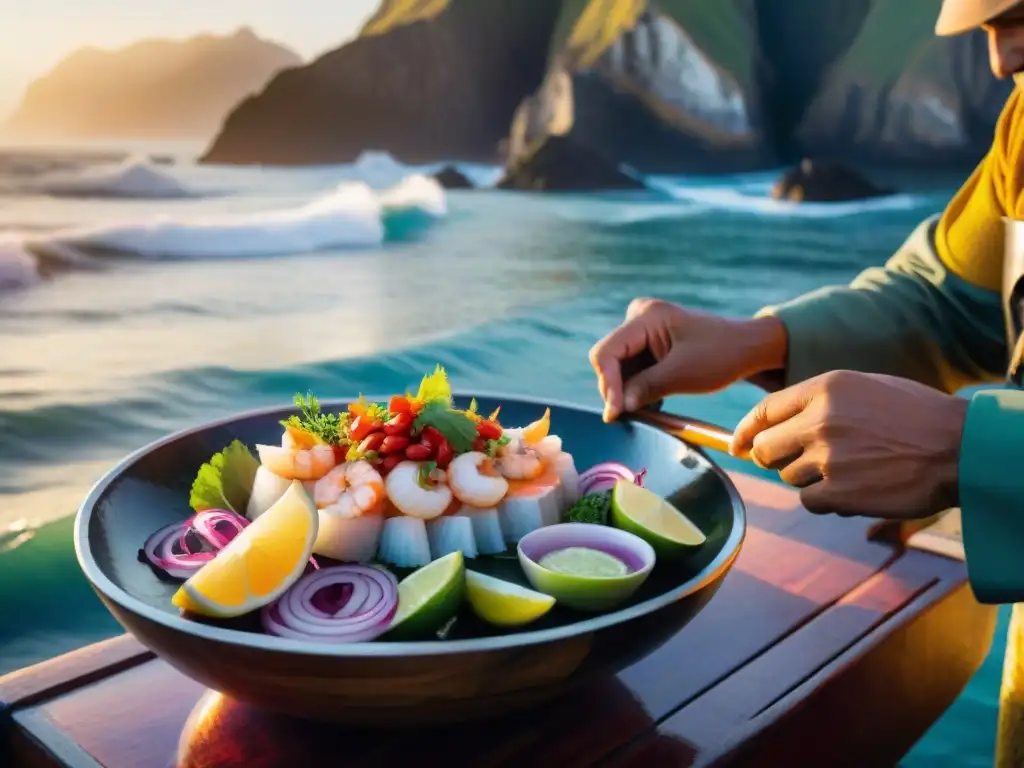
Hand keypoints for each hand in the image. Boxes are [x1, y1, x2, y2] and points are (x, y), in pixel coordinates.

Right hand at [589, 298, 787, 421]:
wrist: (747, 348)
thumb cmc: (721, 355)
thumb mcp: (682, 374)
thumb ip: (645, 388)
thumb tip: (615, 409)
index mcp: (646, 317)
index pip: (607, 353)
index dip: (608, 384)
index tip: (615, 414)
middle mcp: (639, 319)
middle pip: (610, 360)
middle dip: (617, 389)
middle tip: (626, 418)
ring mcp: (643, 332)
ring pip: (620, 369)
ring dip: (628, 392)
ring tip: (643, 412)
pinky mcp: (649, 346)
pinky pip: (633, 370)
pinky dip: (639, 389)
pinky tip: (652, 404)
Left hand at [730, 370, 968, 518]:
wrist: (960, 448)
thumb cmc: (916, 415)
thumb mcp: (865, 388)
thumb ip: (819, 402)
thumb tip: (777, 426)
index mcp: (824, 387)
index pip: (765, 411)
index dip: (745, 431)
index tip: (737, 445)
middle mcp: (819, 419)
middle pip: (766, 449)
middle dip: (776, 459)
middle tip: (801, 462)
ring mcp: (827, 457)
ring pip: (789, 477)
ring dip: (810, 479)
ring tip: (851, 470)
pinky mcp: (838, 491)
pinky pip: (810, 501)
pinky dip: (826, 500)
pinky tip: (856, 489)